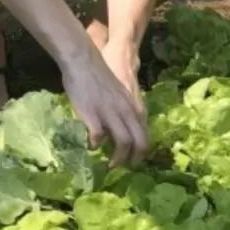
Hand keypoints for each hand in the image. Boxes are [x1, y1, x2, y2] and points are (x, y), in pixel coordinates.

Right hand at [58, 44, 147, 167]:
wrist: (84, 62)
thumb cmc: (100, 78)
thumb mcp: (119, 95)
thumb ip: (123, 111)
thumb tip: (122, 130)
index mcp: (133, 107)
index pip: (145, 135)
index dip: (142, 151)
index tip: (134, 159)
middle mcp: (126, 111)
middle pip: (139, 141)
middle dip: (134, 159)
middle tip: (125, 167)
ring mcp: (110, 113)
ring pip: (123, 142)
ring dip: (118, 157)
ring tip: (111, 164)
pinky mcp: (93, 114)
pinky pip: (99, 136)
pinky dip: (96, 145)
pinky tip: (91, 146)